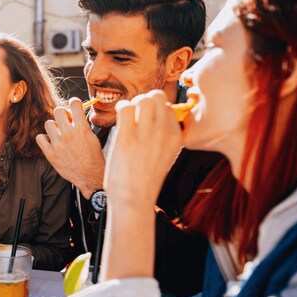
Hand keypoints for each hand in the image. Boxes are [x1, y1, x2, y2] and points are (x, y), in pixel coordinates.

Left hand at [36, 97, 104, 198]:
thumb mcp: (93, 137)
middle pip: (58, 111)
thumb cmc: (94, 158)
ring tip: (59, 134)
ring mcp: (58, 143)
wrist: (90, 177)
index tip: (73, 107)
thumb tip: (74, 114)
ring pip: (48, 123)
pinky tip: (51, 142)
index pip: (74, 103)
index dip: (74, 103)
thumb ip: (83, 125)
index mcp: (82, 127)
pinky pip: (40, 137)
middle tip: (65, 122)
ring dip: (53, 127)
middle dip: (62, 114)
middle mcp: (69, 133)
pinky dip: (44, 139)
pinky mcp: (50, 153)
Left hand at [105, 91, 182, 207]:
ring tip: (127, 115)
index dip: (156, 108)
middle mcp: (165, 132)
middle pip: (158, 97)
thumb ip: (165, 137)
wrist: (134, 199)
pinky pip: (125, 108)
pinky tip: (119, 119)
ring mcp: (146, 134)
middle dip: (145, 100)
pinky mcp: (127, 137)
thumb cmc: (146, 180)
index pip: (170, 107)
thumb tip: (156, 118)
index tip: (147, 118)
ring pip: (142, 99)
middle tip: (136, 112)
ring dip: (133, 103)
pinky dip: (120, 108)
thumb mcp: (166, 156)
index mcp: (177, 137)